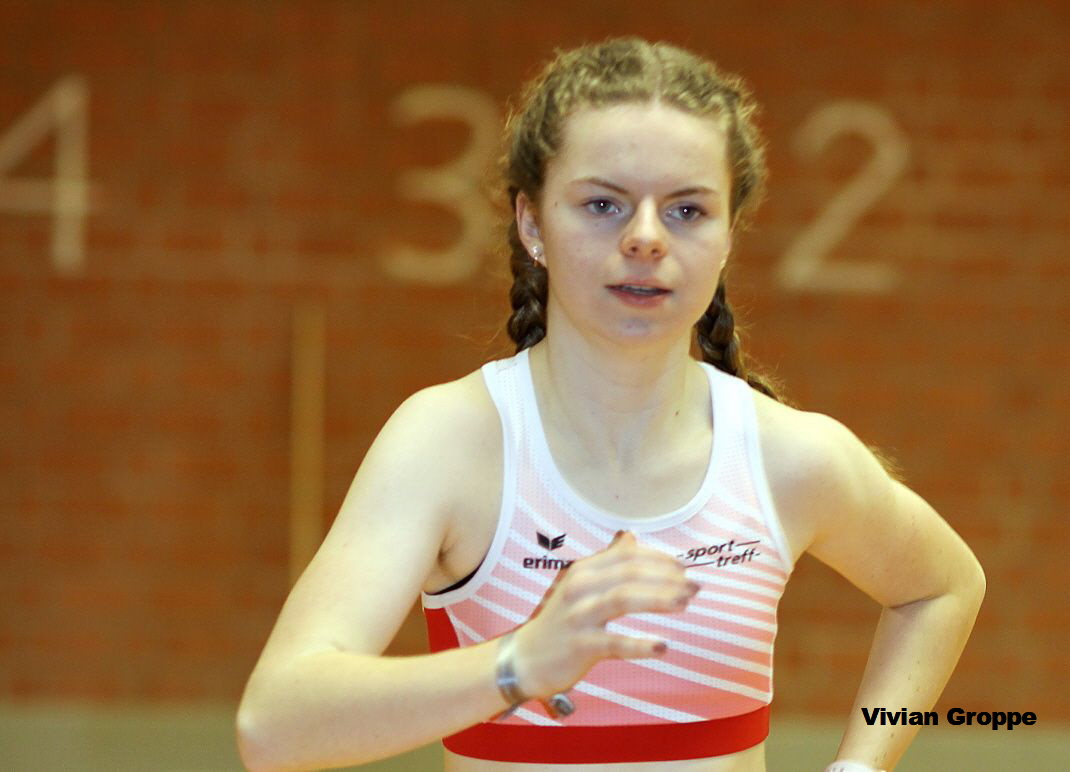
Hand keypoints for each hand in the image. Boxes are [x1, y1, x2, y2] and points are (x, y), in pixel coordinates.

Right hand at [511, 531, 698, 698]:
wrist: (525, 659)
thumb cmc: (560, 621)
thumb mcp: (579, 585)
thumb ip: (607, 561)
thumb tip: (631, 535)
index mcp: (583, 570)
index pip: (628, 554)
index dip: (660, 558)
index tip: (684, 567)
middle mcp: (579, 587)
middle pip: (630, 573)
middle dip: (667, 577)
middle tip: (695, 586)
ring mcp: (578, 616)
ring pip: (624, 599)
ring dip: (659, 599)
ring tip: (685, 604)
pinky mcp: (580, 645)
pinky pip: (614, 643)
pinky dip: (640, 644)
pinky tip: (662, 646)